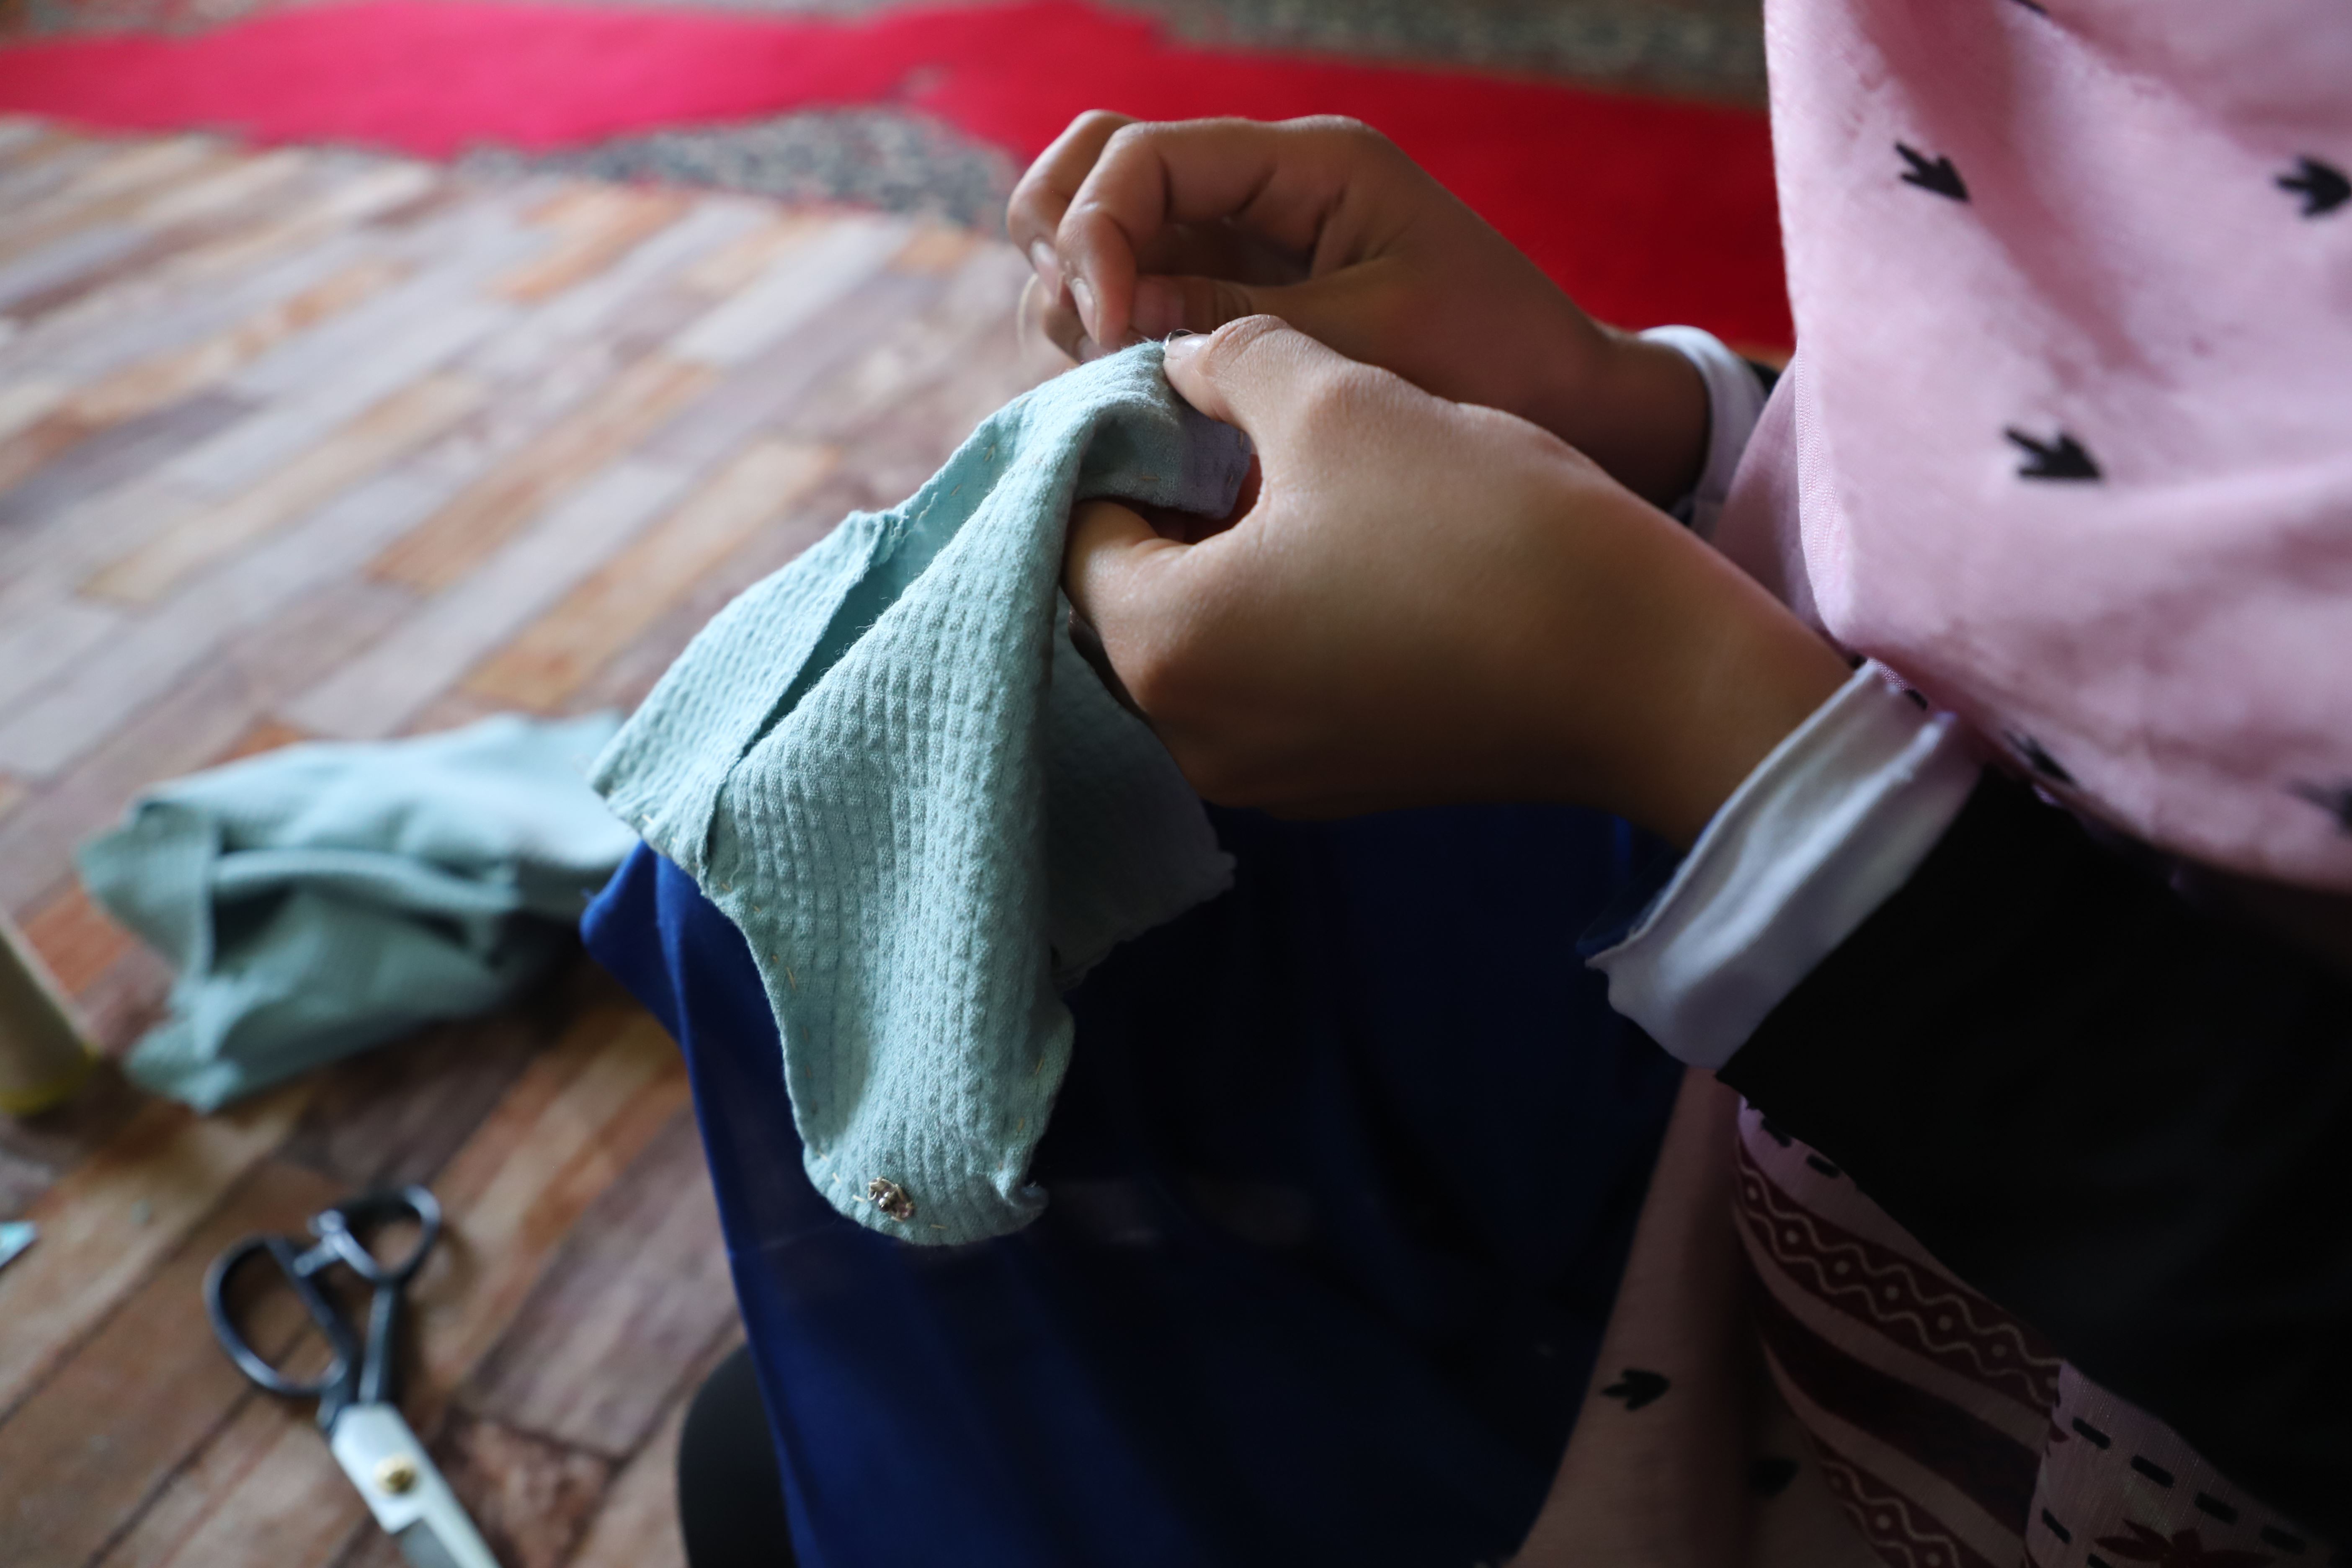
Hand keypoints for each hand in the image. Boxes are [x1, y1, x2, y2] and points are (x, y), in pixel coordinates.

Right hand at [1009, 112, 1710, 504]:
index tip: (1106, 332)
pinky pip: (1133, 292)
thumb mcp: (1364, 340)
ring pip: (1098, 230)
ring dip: (1075, 295)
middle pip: (1095, 165)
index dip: (1096, 235)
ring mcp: (1241, 241)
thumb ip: (1232, 322)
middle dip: (1065, 244)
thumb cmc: (1492, 366)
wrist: (1567, 408)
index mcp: (1308, 164)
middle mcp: (1262, 187)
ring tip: (1119, 373)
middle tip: (1095, 341)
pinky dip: (1107, 333)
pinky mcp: (1234, 300)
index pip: (1141, 156)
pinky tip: (1138, 390)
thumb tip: (1105, 316)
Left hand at [1064, 319, 1847, 845]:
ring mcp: (1260, 777)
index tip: (1168, 394)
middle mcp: (1186, 738)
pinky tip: (1343, 555)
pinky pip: (1259, 691)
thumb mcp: (1335, 398)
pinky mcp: (1331, 785)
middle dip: (1162, 508)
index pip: (1072, 530)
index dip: (1112, 444)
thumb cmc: (1480, 525)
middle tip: (1225, 429)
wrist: (1645, 667)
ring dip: (1217, 563)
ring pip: (1192, 645)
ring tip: (1287, 483)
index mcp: (1159, 646)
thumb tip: (1180, 361)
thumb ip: (1227, 362)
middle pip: (1121, 598)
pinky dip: (1273, 622)